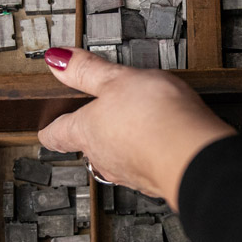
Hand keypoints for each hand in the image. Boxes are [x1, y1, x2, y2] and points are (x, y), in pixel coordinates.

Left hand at [36, 48, 235, 210]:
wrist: (194, 154)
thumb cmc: (155, 117)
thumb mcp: (117, 79)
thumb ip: (86, 70)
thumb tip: (57, 60)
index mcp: (86, 131)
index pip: (57, 133)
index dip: (51, 128)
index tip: (48, 128)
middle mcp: (102, 157)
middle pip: (88, 147)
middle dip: (93, 133)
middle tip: (100, 118)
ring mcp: (128, 172)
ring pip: (116, 158)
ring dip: (123, 144)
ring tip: (136, 126)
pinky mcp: (155, 180)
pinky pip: (144, 166)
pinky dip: (148, 154)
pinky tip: (163, 141)